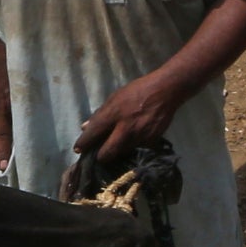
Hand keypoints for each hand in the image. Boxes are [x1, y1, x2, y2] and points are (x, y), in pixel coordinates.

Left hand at [71, 69, 186, 178]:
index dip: (83, 145)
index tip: (79, 149)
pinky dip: (134, 145)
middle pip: (107, 153)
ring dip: (119, 150)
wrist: (166, 90)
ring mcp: (140, 136)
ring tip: (119, 144)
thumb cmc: (138, 90)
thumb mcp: (115, 97)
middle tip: (100, 154)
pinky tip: (136, 137)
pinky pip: (138, 147)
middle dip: (101, 156)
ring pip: (122, 152)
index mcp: (113, 114)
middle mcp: (125, 128)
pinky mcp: (152, 140)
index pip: (91, 135)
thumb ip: (100, 114)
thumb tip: (85, 127)